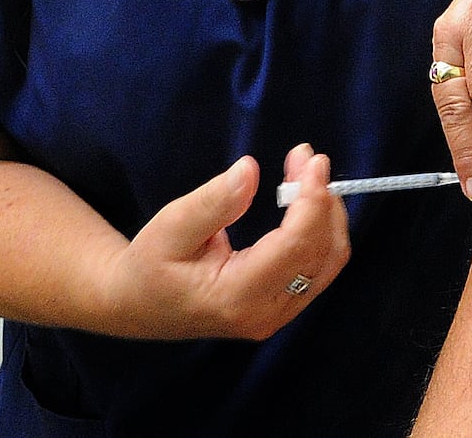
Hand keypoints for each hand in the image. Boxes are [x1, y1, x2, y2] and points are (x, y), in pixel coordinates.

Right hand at [105, 145, 350, 339]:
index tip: (312, 159)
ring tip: (306, 172)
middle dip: (322, 199)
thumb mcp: (170, 227)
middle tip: (305, 157)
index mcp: (237, 298)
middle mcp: (267, 313)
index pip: (296, 247)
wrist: (140, 305)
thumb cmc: (151, 266)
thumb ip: (213, 202)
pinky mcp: (284, 304)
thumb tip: (250, 169)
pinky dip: (322, 227)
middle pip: (323, 252)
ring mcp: (280, 314)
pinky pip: (321, 264)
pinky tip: (306, 199)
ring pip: (330, 260)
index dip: (312, 200)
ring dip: (327, 211)